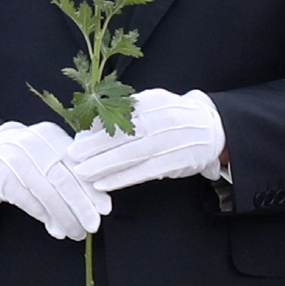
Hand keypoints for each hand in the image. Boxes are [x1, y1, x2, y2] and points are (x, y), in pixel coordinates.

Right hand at [0, 121, 111, 239]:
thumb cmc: (29, 156)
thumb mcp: (50, 151)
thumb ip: (73, 170)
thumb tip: (99, 202)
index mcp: (51, 134)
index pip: (76, 163)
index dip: (91, 187)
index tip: (104, 208)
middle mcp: (33, 142)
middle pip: (62, 178)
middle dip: (81, 205)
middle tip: (92, 225)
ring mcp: (15, 158)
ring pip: (45, 192)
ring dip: (63, 216)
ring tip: (75, 232)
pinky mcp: (1, 176)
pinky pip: (26, 200)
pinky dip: (43, 215)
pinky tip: (54, 227)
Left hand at [69, 88, 225, 190]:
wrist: (212, 127)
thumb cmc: (172, 116)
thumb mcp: (151, 105)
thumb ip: (124, 113)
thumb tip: (90, 127)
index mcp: (153, 101)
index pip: (119, 116)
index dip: (97, 129)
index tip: (76, 139)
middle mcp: (163, 117)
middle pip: (124, 134)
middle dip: (96, 147)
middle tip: (72, 157)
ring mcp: (172, 139)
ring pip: (134, 154)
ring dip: (106, 165)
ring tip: (83, 173)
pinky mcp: (178, 160)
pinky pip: (146, 170)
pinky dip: (124, 178)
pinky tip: (105, 184)